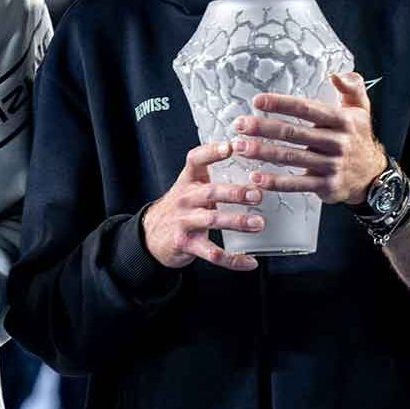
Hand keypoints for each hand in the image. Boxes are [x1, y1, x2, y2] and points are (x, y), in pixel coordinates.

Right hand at [141, 142, 265, 271]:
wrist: (151, 235)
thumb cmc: (181, 208)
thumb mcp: (189, 187)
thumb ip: (210, 176)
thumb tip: (245, 160)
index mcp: (188, 180)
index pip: (196, 160)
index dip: (212, 152)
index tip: (230, 147)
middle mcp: (185, 198)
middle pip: (210, 192)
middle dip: (235, 193)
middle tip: (257, 194)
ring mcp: (184, 222)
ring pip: (212, 220)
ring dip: (237, 222)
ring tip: (258, 223)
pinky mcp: (186, 244)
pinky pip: (212, 253)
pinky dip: (233, 259)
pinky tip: (249, 261)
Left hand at [235, 72, 383, 204]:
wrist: (373, 176)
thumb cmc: (359, 136)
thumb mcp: (361, 108)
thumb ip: (352, 86)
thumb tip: (335, 74)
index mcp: (342, 120)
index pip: (307, 109)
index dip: (281, 104)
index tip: (257, 101)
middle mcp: (337, 142)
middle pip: (293, 133)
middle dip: (263, 128)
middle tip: (239, 124)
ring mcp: (331, 165)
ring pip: (291, 158)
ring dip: (262, 152)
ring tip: (239, 147)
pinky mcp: (326, 186)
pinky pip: (297, 184)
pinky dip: (275, 182)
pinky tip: (256, 177)